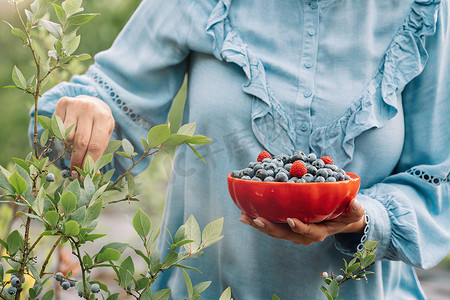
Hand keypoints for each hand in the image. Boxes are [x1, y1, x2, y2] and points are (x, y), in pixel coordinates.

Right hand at [54, 95, 114, 178]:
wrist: (92, 103)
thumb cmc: (99, 125)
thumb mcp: (104, 137)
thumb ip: (99, 154)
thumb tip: (93, 175)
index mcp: (104, 118)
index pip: (95, 146)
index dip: (89, 163)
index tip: (84, 176)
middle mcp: (90, 109)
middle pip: (80, 142)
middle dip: (77, 161)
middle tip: (75, 173)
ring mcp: (75, 104)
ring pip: (67, 136)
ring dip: (69, 146)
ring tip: (74, 146)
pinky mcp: (63, 102)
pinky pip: (57, 127)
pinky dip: (61, 136)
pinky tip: (68, 134)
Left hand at [238, 198, 365, 244]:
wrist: (339, 220)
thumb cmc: (347, 214)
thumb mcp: (354, 213)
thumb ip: (355, 210)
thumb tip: (356, 204)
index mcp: (318, 232)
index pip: (308, 232)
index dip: (299, 227)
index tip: (291, 219)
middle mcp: (303, 235)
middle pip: (284, 234)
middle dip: (269, 227)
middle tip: (256, 218)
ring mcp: (293, 233)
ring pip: (274, 231)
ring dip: (258, 224)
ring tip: (244, 216)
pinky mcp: (286, 227)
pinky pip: (270, 226)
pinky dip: (258, 220)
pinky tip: (245, 213)